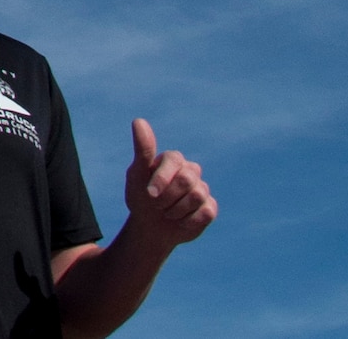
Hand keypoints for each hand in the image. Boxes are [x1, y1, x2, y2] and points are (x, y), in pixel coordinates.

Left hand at [123, 119, 216, 246]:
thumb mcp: (137, 174)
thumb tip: (138, 121)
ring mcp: (202, 189)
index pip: (175, 161)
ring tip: (168, 212)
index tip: (149, 194)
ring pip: (197, 196)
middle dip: (168, 197)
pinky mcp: (210, 207)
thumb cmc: (141, 197)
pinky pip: (206, 212)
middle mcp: (191, 171)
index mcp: (174, 160)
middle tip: (157, 205)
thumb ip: (142, 149)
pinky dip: (189, 220)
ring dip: (177, 210)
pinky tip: (181, 221)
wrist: (149, 227)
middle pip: (187, 180)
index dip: (162, 179)